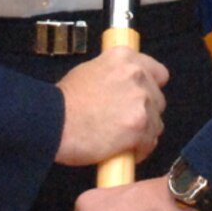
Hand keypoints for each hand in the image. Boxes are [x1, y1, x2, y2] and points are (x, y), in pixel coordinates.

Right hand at [55, 46, 169, 165]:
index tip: (142, 99)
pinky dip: (139, 150)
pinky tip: (124, 152)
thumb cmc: (64, 101)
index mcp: (125, 58)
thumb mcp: (88, 72)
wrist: (53, 122)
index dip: (151, 88)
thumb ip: (113, 75)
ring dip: (143, 133)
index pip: (158, 73)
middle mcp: (137, 75)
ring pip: (156, 123)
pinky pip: (150, 142)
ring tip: (123, 141)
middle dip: (146, 113)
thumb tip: (122, 87)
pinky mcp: (139, 126)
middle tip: (126, 123)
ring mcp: (140, 101)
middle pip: (158, 100)